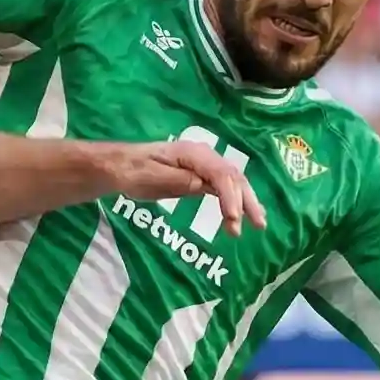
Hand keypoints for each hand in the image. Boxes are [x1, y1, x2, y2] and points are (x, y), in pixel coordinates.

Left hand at [107, 139, 267, 235]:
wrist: (122, 167)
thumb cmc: (135, 171)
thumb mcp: (154, 177)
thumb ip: (181, 181)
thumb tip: (205, 186)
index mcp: (193, 153)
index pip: (220, 174)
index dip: (230, 196)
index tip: (233, 218)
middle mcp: (204, 156)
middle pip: (232, 177)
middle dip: (246, 201)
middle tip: (257, 225)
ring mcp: (204, 164)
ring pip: (232, 182)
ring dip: (245, 202)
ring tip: (257, 224)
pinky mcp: (201, 175)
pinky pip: (224, 186)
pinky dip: (235, 200)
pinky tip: (243, 215)